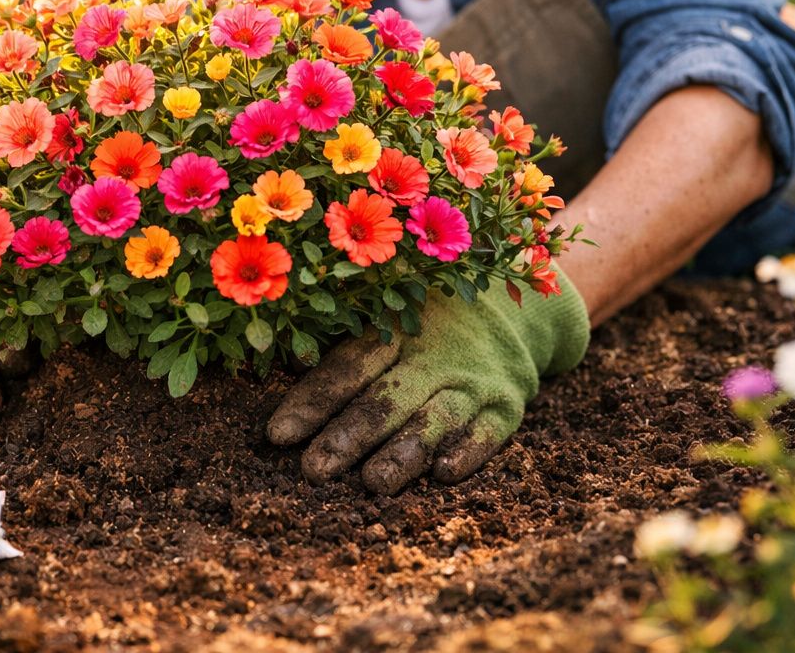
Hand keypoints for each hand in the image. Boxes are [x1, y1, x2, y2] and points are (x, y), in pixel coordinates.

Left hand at [266, 268, 589, 493]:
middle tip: (314, 470)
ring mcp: (474, 380)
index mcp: (396, 328)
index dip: (313, 401)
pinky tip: (444, 473)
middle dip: (349, 436)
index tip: (278, 435)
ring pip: (434, 419)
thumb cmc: (430, 320)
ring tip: (372, 484)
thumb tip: (281, 365)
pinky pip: (488, 431)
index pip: (348, 368)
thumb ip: (350, 344)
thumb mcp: (392, 314)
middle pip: (386, 398)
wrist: (516, 310)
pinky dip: (468, 450)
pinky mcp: (508, 405)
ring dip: (403, 453)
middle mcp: (435, 354)